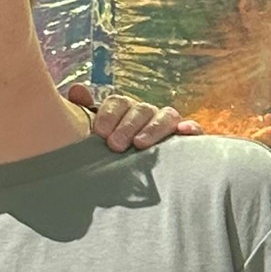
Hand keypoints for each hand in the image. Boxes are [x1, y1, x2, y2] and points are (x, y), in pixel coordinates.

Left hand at [69, 84, 198, 151]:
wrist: (135, 182)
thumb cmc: (111, 155)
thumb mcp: (97, 135)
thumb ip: (84, 112)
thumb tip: (77, 89)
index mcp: (124, 111)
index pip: (117, 102)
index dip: (108, 115)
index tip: (99, 133)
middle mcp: (146, 115)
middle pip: (140, 109)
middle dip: (126, 126)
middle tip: (115, 145)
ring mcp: (167, 125)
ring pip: (165, 115)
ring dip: (152, 128)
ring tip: (139, 145)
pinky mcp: (186, 139)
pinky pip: (192, 128)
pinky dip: (190, 127)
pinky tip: (184, 132)